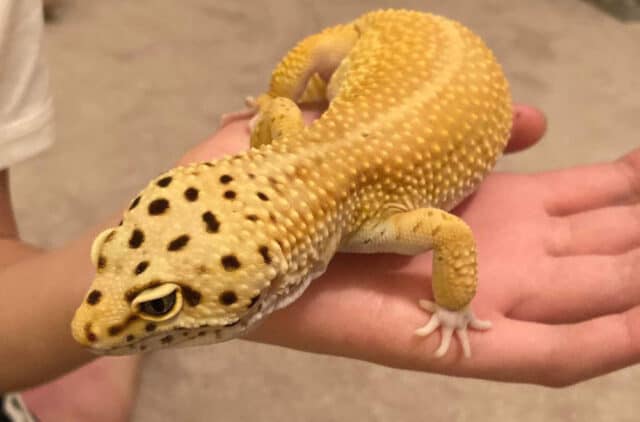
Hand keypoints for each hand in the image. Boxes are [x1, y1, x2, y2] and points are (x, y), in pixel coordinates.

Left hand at [182, 105, 638, 385]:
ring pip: (587, 300)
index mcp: (476, 204)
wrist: (224, 235)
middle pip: (598, 250)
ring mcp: (470, 301)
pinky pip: (541, 356)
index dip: (628, 189)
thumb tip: (540, 120)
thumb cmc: (288, 175)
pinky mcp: (444, 343)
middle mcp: (487, 254)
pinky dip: (606, 344)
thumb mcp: (375, 126)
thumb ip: (464, 127)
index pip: (578, 201)